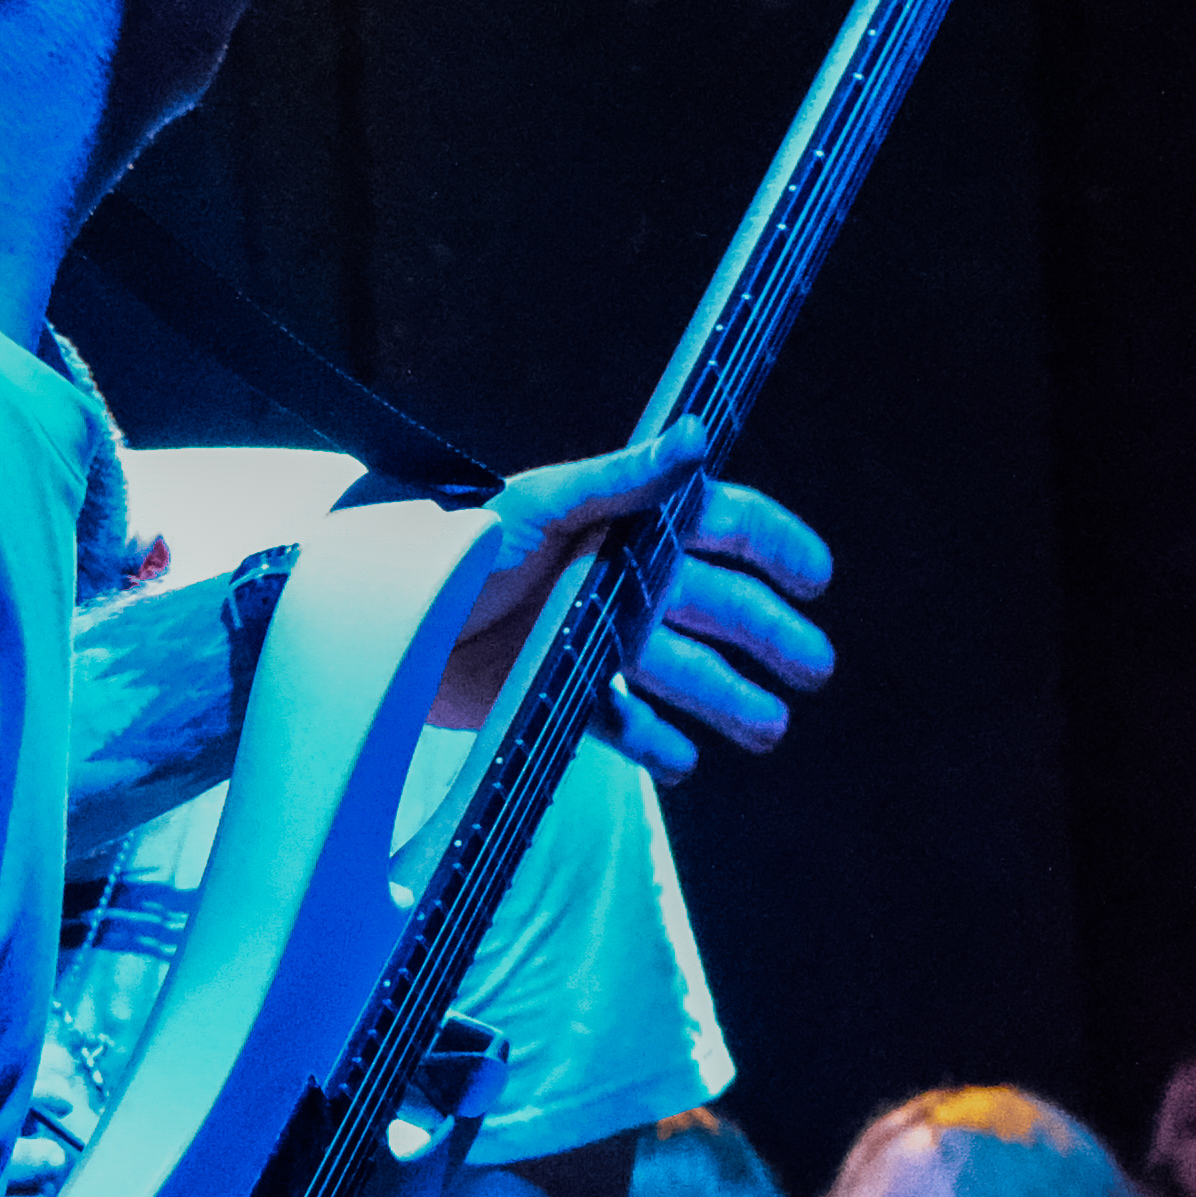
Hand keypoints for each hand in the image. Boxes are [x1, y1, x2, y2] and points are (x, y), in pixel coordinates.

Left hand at [443, 422, 838, 775]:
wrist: (379, 625)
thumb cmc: (455, 548)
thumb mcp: (538, 505)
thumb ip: (621, 478)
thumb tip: (696, 435)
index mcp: (621, 525)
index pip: (717, 526)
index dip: (772, 546)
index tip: (815, 579)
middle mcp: (619, 581)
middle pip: (716, 607)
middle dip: (769, 636)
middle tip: (814, 670)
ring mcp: (595, 639)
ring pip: (683, 670)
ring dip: (729, 697)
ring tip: (767, 728)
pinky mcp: (563, 692)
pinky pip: (624, 721)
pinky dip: (655, 742)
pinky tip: (681, 761)